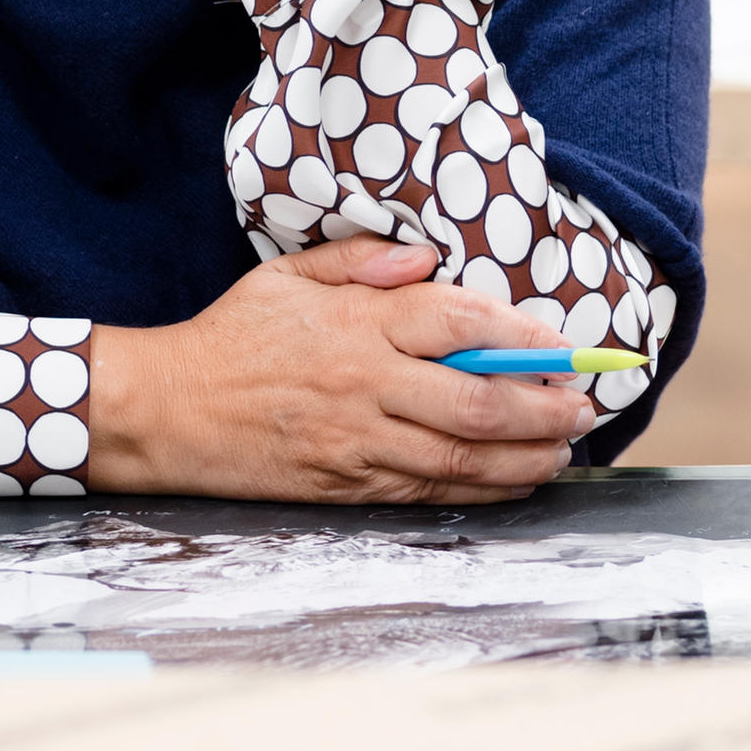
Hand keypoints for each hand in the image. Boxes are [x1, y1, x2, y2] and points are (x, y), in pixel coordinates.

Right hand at [86, 235, 600, 503]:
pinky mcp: (347, 486)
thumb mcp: (287, 277)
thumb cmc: (230, 339)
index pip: (458, 323)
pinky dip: (481, 490)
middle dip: (544, 407)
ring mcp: (358, 442)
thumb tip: (425, 259)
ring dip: (526, 456)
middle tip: (585, 406)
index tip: (556, 343)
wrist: (166, 413)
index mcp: (357, 325)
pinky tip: (514, 482)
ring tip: (563, 450)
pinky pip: (429, 491)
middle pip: (478, 400)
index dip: (519, 335)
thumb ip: (359, 262)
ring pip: (463, 457)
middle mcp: (366, 386)